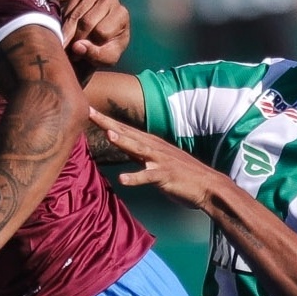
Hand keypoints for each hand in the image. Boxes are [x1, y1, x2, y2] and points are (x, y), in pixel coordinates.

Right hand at [61, 0, 129, 69]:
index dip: (89, 46)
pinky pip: (67, 10)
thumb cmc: (108, 48)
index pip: (101, 31)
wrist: (101, 38)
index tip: (79, 56)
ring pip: (75, 16)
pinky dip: (63, 24)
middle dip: (76, 40)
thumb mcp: (107, 58)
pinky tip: (66, 33)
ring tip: (66, 45)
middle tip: (69, 52)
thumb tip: (77, 47)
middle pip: (87, 22)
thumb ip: (95, 54)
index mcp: (122, 14)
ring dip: (68, 33)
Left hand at [88, 111, 224, 210]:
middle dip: (108, 123)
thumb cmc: (182, 174)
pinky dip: (136, 178)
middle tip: (88, 111)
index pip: (124, 129)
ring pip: (138, 149)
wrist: (208, 185)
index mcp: (150, 144)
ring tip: (108, 134)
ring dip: (124, 142)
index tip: (88, 110)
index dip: (106, 120)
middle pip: (127, 133)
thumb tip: (123, 146)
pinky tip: (122, 179)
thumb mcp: (157, 160)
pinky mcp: (165, 176)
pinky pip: (148, 177)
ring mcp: (160, 161)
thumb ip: (140, 154)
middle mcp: (154, 148)